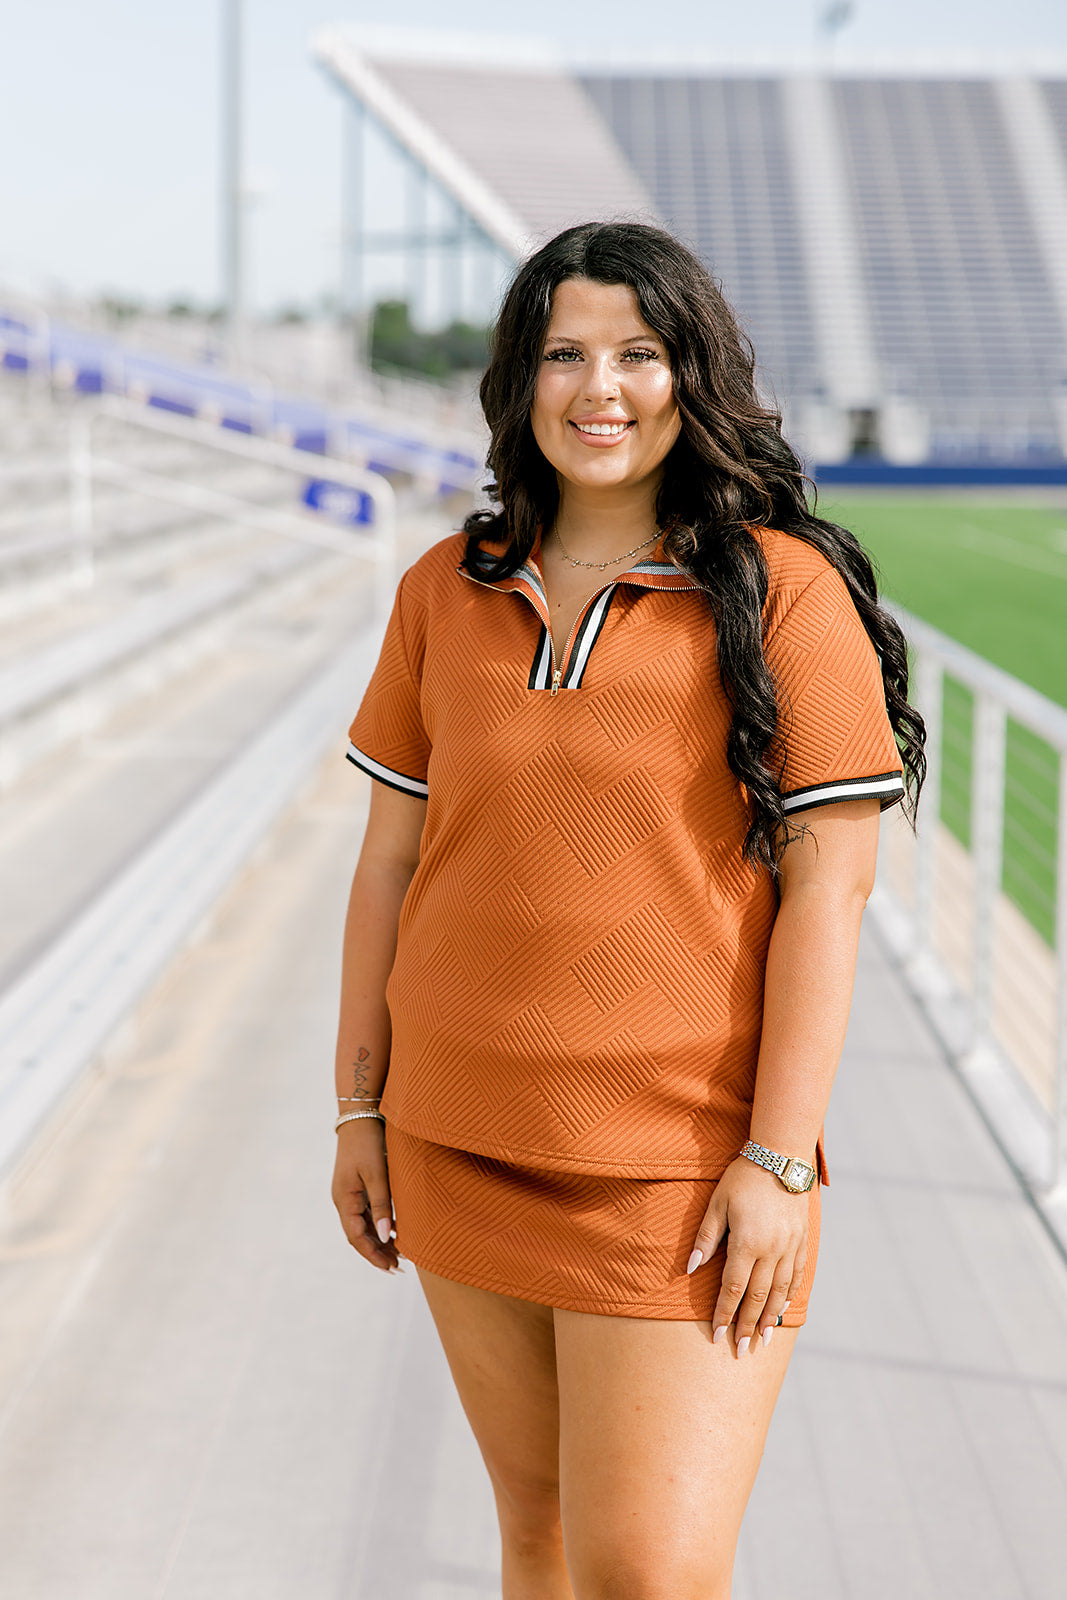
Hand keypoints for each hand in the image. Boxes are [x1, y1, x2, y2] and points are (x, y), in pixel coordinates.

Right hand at [331, 1119, 400, 1271]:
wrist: (361, 1116)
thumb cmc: (368, 1143)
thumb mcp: (377, 1174)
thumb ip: (381, 1205)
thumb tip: (384, 1236)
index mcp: (344, 1200)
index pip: (356, 1237)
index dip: (373, 1255)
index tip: (390, 1268)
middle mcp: (344, 1200)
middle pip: (359, 1235)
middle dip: (377, 1253)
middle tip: (398, 1268)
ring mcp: (349, 1194)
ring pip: (363, 1226)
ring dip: (379, 1241)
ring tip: (399, 1255)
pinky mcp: (357, 1187)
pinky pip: (366, 1213)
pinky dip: (379, 1225)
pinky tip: (394, 1232)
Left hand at [687, 1155, 807, 1355]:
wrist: (780, 1157)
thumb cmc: (742, 1179)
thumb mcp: (717, 1203)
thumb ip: (706, 1238)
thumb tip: (690, 1269)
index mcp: (747, 1243)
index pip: (733, 1289)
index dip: (724, 1314)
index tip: (717, 1335)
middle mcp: (772, 1251)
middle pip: (758, 1298)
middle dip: (747, 1326)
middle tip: (740, 1349)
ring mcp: (790, 1247)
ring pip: (779, 1292)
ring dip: (769, 1318)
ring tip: (762, 1340)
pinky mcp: (802, 1241)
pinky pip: (797, 1275)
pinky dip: (788, 1295)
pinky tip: (782, 1309)